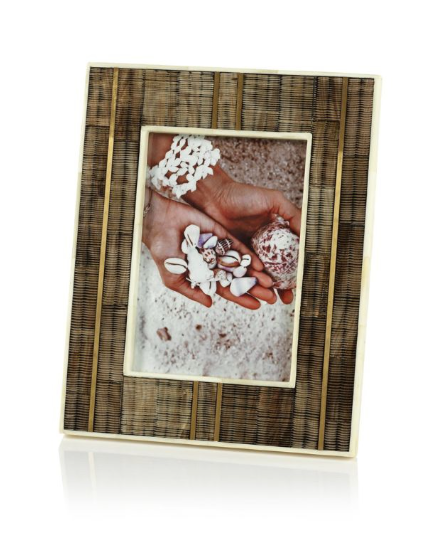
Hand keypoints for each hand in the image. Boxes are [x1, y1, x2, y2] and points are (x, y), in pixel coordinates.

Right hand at [142, 190, 275, 308]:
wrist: (158, 224)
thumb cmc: (162, 252)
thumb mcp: (174, 278)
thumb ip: (191, 291)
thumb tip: (210, 304)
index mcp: (203, 274)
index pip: (225, 289)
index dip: (240, 298)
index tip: (256, 306)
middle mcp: (213, 262)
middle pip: (237, 278)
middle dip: (253, 287)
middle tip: (271, 297)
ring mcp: (218, 248)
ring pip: (240, 263)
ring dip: (255, 273)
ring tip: (269, 283)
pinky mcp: (220, 234)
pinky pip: (236, 246)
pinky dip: (247, 256)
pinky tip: (259, 265)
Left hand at [185, 170, 301, 304]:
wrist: (214, 196)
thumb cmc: (243, 195)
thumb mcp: (274, 201)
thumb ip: (293, 215)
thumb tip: (311, 235)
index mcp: (272, 235)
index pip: (287, 257)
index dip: (295, 270)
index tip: (302, 282)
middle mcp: (259, 246)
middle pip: (273, 271)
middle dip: (281, 287)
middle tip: (288, 300)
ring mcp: (244, 253)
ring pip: (257, 275)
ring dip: (265, 289)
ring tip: (273, 301)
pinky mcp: (228, 258)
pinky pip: (240, 273)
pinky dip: (248, 284)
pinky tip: (257, 293)